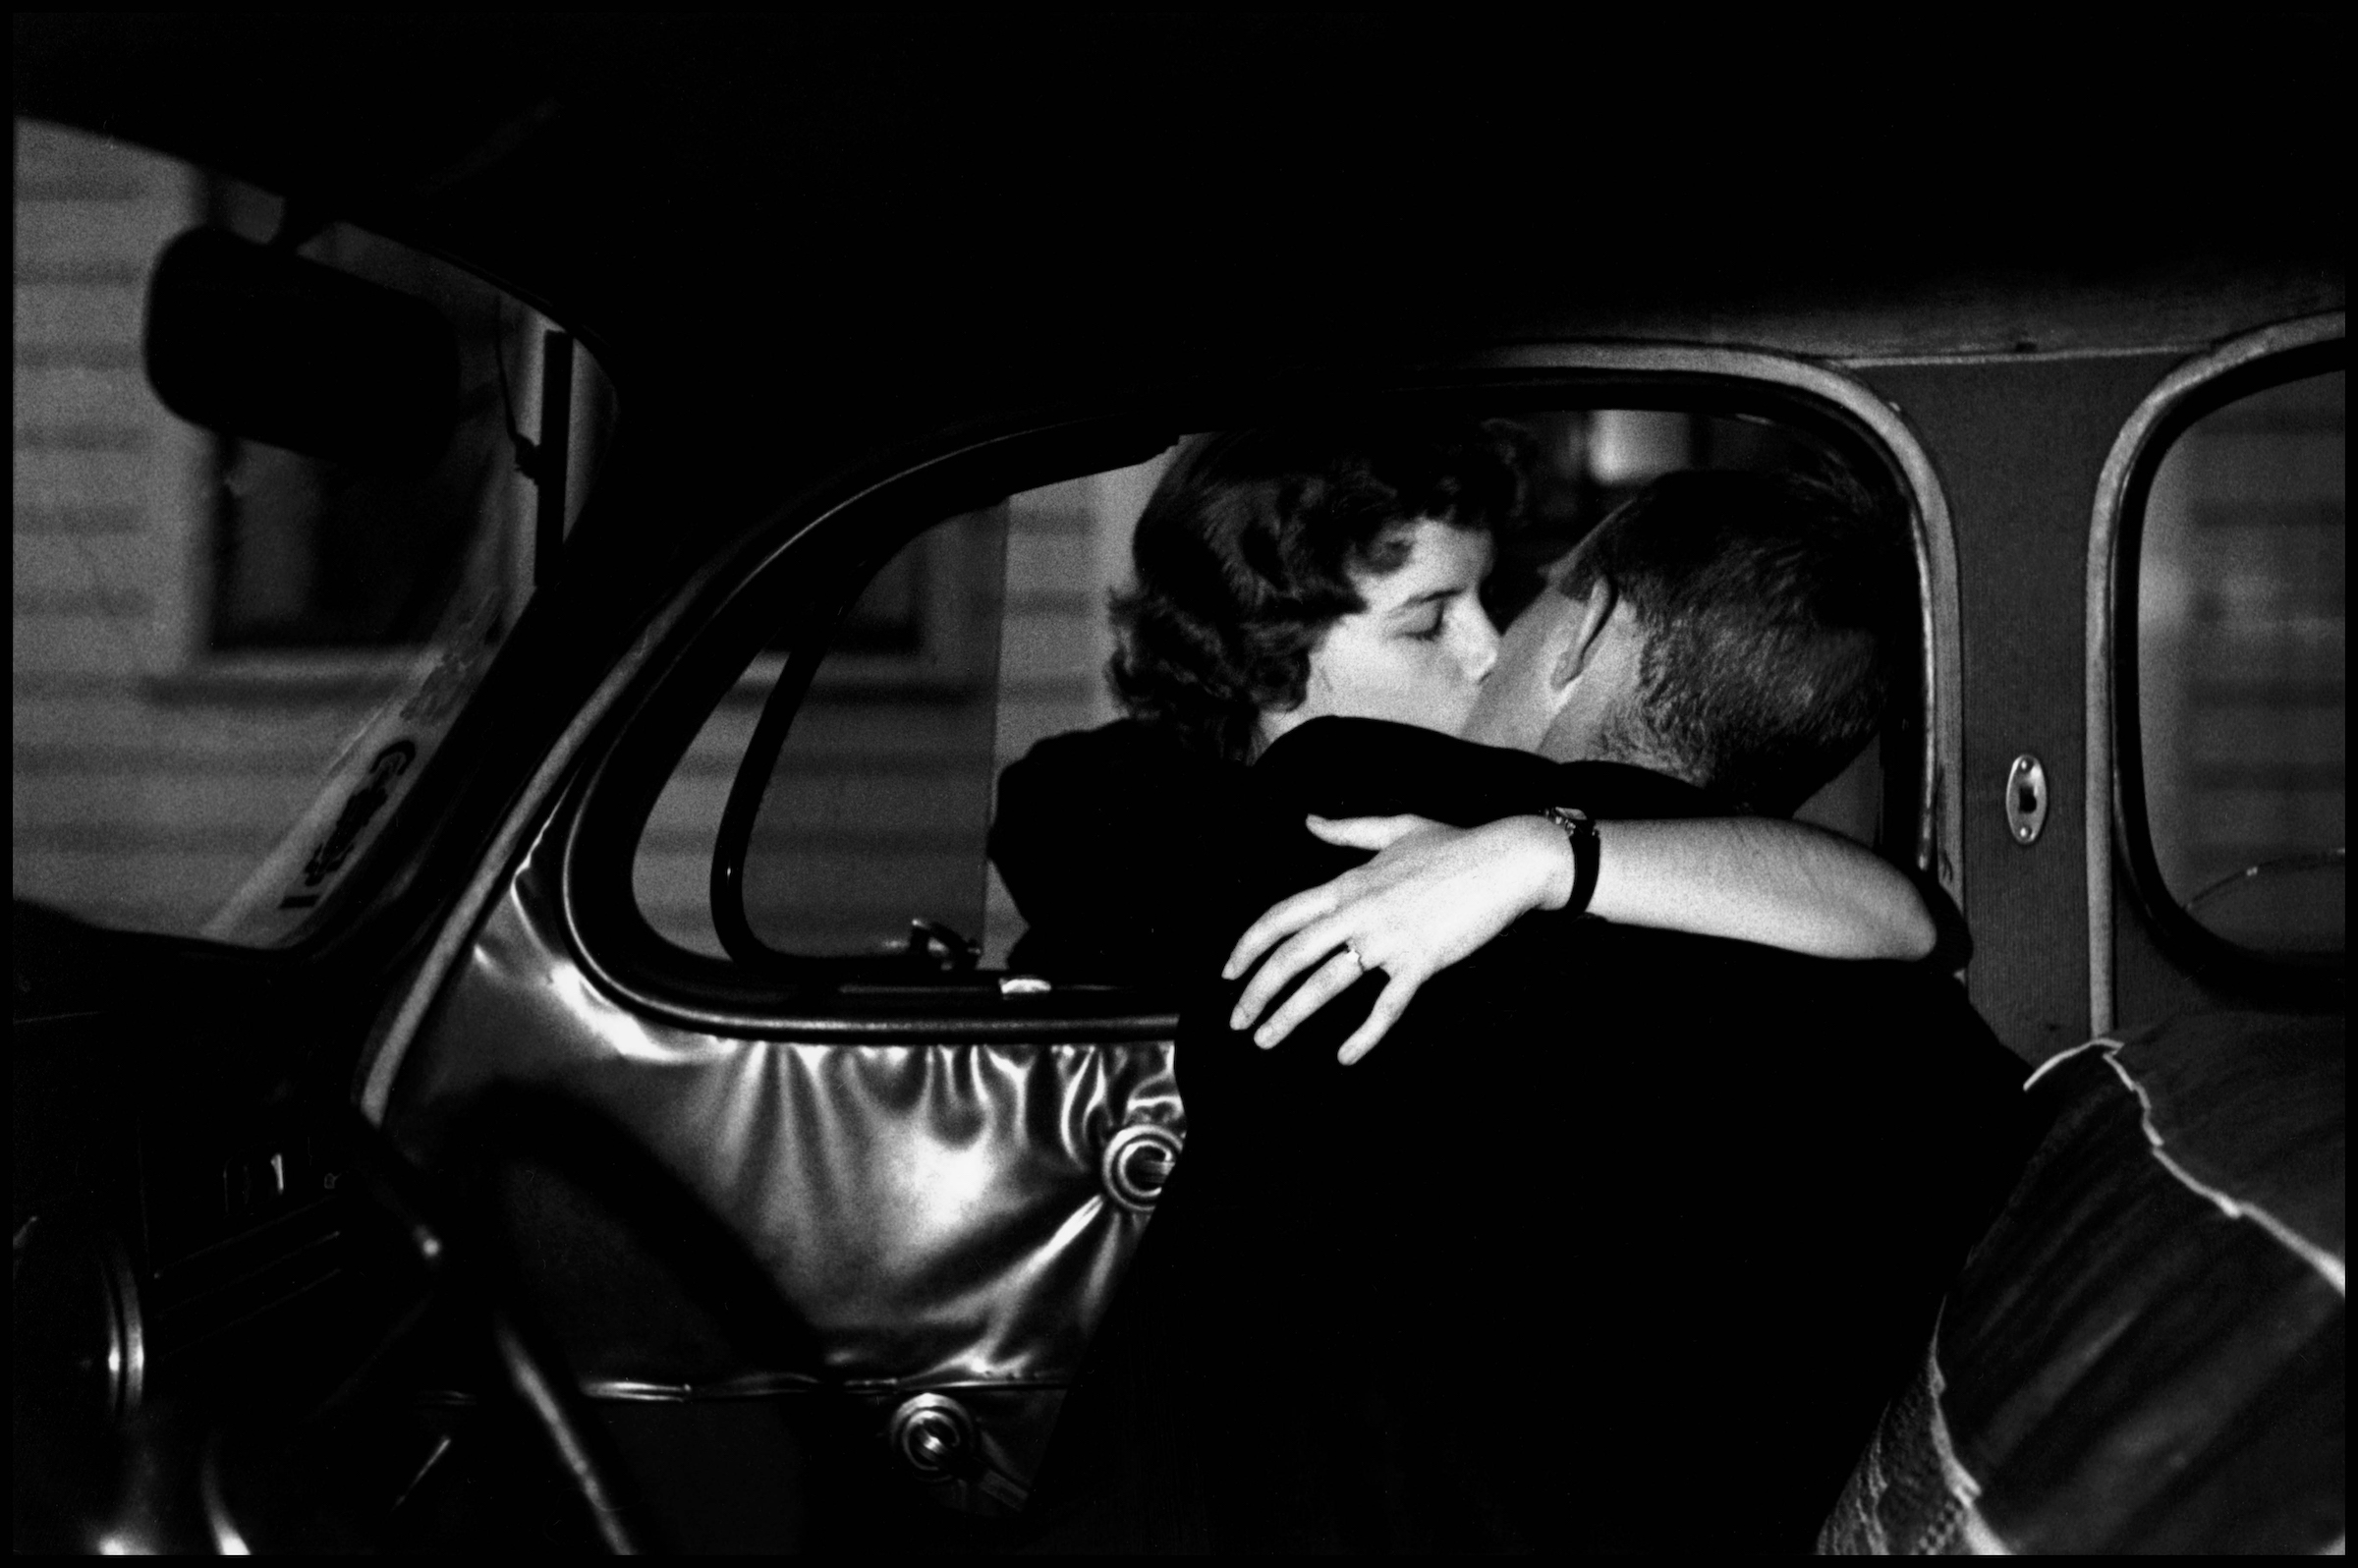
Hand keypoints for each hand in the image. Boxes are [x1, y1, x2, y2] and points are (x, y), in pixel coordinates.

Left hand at [1222, 813, 1571, 1064]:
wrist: (1508, 859)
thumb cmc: (1454, 843)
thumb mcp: (1394, 828)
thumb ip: (1345, 832)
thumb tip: (1309, 821)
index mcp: (1348, 883)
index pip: (1281, 916)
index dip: (1247, 945)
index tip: (1228, 972)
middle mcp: (1359, 911)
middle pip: (1291, 956)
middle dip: (1256, 992)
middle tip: (1236, 1021)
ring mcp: (1388, 938)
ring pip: (1325, 984)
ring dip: (1290, 1016)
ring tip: (1264, 1041)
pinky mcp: (1421, 961)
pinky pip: (1386, 1006)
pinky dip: (1364, 1035)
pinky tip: (1344, 1057)